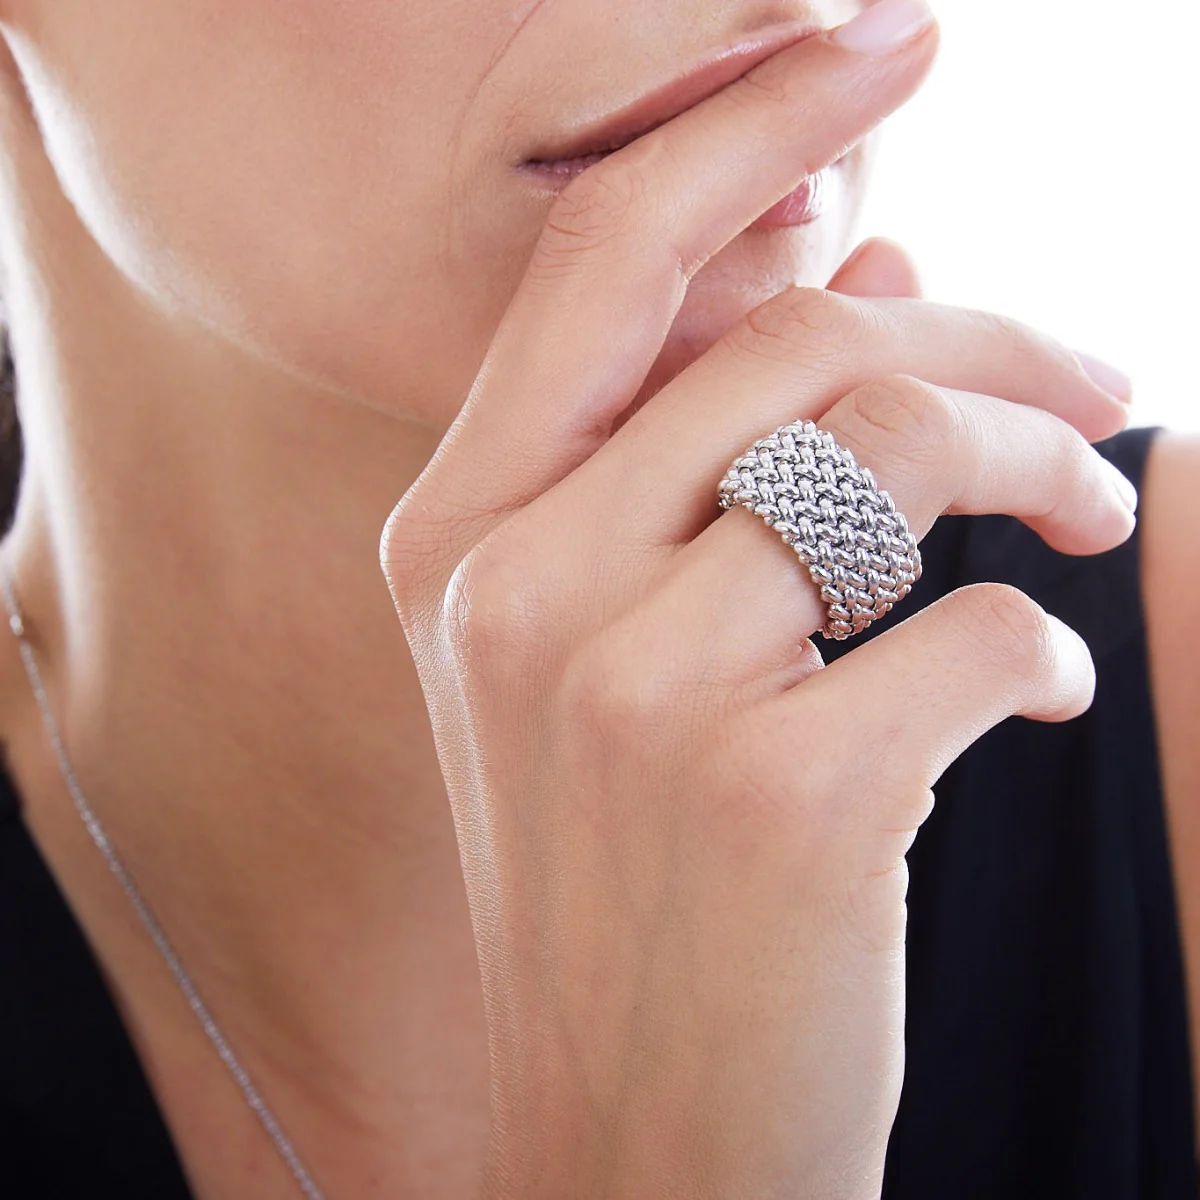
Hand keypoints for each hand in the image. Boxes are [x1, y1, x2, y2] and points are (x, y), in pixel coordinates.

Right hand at [382, 10, 1133, 1197]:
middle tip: (1106, 371)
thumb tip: (856, 265)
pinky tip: (1022, 698)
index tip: (877, 42)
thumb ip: (706, 453)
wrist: (627, 1135)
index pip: (608, 262)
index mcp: (458, 543)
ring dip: (1041, 457)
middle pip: (795, 337)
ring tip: (1086, 514)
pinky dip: (1033, 650)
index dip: (748, 121)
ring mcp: (632, 693)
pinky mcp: (774, 799)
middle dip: (990, 325)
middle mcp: (517, 594)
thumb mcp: (613, 661)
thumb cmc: (626, 886)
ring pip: (893, 450)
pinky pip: (971, 635)